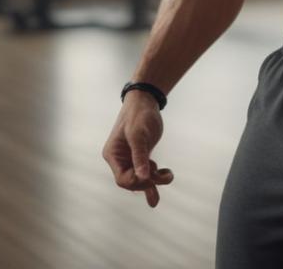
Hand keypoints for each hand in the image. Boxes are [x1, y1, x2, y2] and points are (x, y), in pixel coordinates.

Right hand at [101, 92, 175, 207]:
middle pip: (132, 182)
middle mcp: (120, 159)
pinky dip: (156, 176)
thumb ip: (139, 156)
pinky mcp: (141, 156)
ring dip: (155, 181)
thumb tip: (142, 177)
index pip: (122, 179)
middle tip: (164, 176)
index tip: (152, 176)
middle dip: (148, 182)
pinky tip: (166, 173)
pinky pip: (146, 172)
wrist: (145, 100)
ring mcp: (130, 158)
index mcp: (113, 155)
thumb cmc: (138, 114)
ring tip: (169, 175)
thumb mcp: (137, 134)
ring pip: (141, 179)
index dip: (137, 182)